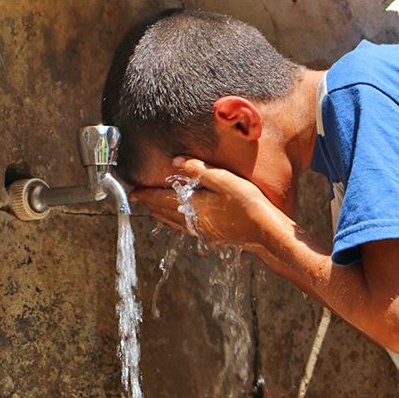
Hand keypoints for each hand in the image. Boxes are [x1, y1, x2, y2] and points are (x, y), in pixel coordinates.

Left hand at [129, 158, 289, 252]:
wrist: (265, 231)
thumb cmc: (248, 204)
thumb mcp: (224, 180)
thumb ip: (199, 170)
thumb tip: (177, 161)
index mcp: (194, 206)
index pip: (163, 199)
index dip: (147, 195)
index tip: (133, 193)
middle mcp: (194, 221)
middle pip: (166, 212)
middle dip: (151, 205)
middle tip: (137, 200)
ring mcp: (203, 231)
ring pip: (175, 223)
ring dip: (162, 216)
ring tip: (153, 212)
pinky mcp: (213, 236)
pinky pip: (187, 229)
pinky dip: (176, 224)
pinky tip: (180, 223)